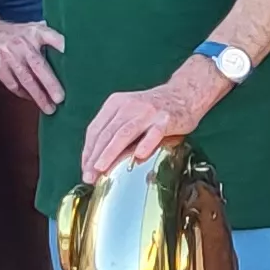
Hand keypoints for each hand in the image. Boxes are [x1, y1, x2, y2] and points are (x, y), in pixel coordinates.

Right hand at [0, 15, 66, 110]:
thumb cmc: (10, 32)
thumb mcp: (29, 28)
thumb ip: (47, 37)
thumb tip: (69, 47)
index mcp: (35, 32)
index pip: (54, 38)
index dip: (65, 47)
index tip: (78, 59)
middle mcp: (23, 43)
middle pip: (40, 66)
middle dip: (51, 84)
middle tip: (61, 99)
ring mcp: (9, 56)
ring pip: (26, 80)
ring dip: (38, 96)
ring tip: (49, 108)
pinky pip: (13, 84)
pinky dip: (23, 93)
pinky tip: (31, 99)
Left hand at [78, 67, 221, 177]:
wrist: (185, 93)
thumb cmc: (154, 109)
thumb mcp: (129, 111)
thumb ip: (115, 129)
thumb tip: (97, 159)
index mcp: (116, 104)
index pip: (95, 129)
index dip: (88, 150)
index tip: (85, 169)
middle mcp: (129, 106)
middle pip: (107, 133)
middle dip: (95, 156)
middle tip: (89, 175)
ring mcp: (148, 112)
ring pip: (124, 133)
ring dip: (110, 152)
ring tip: (101, 168)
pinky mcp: (166, 119)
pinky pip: (154, 133)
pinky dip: (145, 144)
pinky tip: (139, 156)